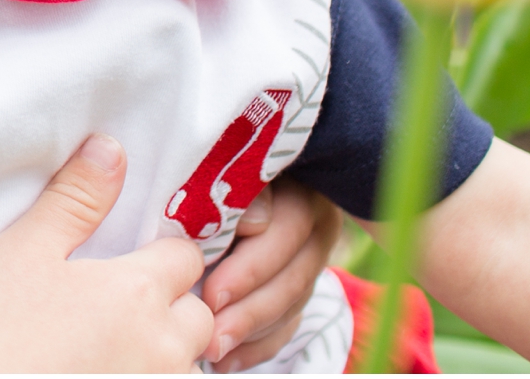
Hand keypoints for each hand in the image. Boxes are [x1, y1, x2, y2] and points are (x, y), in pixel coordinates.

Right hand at [0, 135, 212, 373]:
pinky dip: (153, 374)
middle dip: (175, 307)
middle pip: (199, 315)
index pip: (186, 258)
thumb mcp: (25, 249)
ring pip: (190, 359)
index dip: (163, 255)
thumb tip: (110, 149)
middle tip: (130, 307)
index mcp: (139, 291)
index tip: (135, 262)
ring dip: (168, 350)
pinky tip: (115, 366)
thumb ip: (75, 198)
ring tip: (124, 343)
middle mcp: (162, 344)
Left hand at [200, 179, 341, 371]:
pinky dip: (258, 345)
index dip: (251, 267)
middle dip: (250, 310)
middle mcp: (316, 224)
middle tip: (212, 334)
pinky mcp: (299, 285)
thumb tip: (255, 224)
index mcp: (301, 189)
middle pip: (292, 276)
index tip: (212, 293)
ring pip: (292, 304)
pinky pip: (288, 323)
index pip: (288, 230)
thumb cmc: (214, 172)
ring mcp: (311, 257)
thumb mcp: (227, 170)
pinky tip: (228, 361)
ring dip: (251, 332)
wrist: (218, 178)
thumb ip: (243, 194)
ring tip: (214, 350)